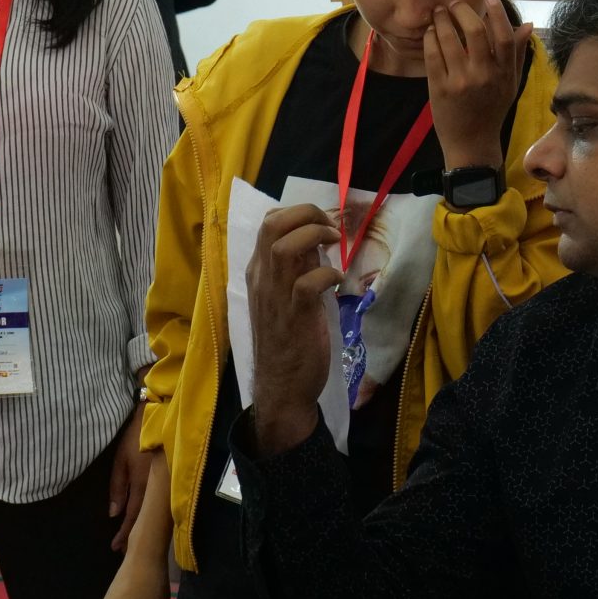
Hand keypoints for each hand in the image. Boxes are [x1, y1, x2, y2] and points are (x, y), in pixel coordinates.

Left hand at [107, 405, 152, 550]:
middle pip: (144, 519)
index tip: (116, 548)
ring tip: (133, 541)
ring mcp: (164, 486)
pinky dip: (150, 514)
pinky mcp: (168, 481)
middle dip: (133, 536)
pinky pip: (158, 502)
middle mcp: (155, 490)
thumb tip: (114, 514)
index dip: (123, 533)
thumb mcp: (120, 461)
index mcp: (142, 486)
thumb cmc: (133, 438)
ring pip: (152, 512)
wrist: (157, 418)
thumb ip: (118, 488)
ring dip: (142, 527)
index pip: (132, 516)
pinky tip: (147, 520)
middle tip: (123, 552)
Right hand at [245, 203, 340, 454]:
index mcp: (258, 272)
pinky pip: (307, 283)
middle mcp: (262, 279)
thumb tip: (316, 243)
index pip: (267, 224)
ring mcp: (275, 297)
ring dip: (314, 236)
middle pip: (272, 226)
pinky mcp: (295, 316)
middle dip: (306, 214)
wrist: (282, 385)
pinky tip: (339, 281)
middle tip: (331, 227)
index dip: (296, 213)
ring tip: (335, 243)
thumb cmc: (287, 340)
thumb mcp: (287, 297)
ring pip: (282, 248)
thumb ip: (296, 269)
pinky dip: (328, 274)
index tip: (321, 223)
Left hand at [425, 0, 526, 170]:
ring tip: (439, 13)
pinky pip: (432, 55)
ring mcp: (460, 82)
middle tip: (454, 3)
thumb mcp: (510, 84)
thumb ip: (516, 54)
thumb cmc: (492, 110)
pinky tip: (431, 32)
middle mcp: (484, 76)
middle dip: (462, 11)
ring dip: (441, 20)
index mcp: (504, 74)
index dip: (497, 13)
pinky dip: (430, 38)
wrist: (471, 144)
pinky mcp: (440, 89)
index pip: (503, 37)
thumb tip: (528, 24)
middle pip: (474, 32)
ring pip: (449, 40)